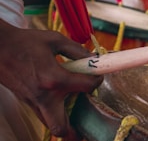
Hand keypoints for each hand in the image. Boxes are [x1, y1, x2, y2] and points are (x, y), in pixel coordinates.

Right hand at [0, 19, 102, 139]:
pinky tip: (63, 105)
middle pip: (62, 127)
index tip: (97, 76)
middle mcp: (44, 96)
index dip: (97, 80)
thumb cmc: (25, 42)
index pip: (87, 86)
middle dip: (77, 130)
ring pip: (51, 126)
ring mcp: (33, 102)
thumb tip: (93, 59)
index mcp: (54, 79)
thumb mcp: (55, 40)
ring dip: (66, 125)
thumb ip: (77, 50)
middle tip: (88, 123)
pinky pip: (43, 116)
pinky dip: (55, 115)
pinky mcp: (27, 102)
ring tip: (78, 118)